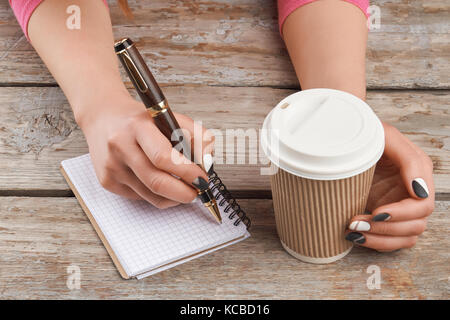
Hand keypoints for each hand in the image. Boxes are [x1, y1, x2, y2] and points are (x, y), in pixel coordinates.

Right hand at [79, 94, 212, 208]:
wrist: (101, 117)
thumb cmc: (139, 119)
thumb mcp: (168, 116)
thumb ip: (194, 135)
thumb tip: (207, 163)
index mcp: (137, 127)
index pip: (164, 157)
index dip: (187, 173)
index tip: (202, 178)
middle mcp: (120, 147)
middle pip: (157, 182)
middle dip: (184, 192)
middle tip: (198, 191)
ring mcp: (112, 167)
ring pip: (151, 195)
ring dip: (173, 197)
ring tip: (184, 188)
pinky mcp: (107, 181)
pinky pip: (140, 197)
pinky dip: (157, 194)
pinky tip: (160, 182)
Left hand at [345, 122, 434, 251]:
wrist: (342, 137)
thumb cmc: (365, 134)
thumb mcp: (386, 136)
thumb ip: (409, 160)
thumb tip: (421, 191)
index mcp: (418, 173)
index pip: (421, 205)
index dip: (401, 214)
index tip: (377, 212)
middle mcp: (412, 192)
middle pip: (415, 225)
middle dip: (385, 228)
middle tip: (356, 222)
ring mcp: (398, 206)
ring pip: (405, 237)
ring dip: (379, 239)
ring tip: (353, 231)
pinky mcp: (384, 216)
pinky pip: (389, 240)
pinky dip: (374, 242)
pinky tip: (355, 236)